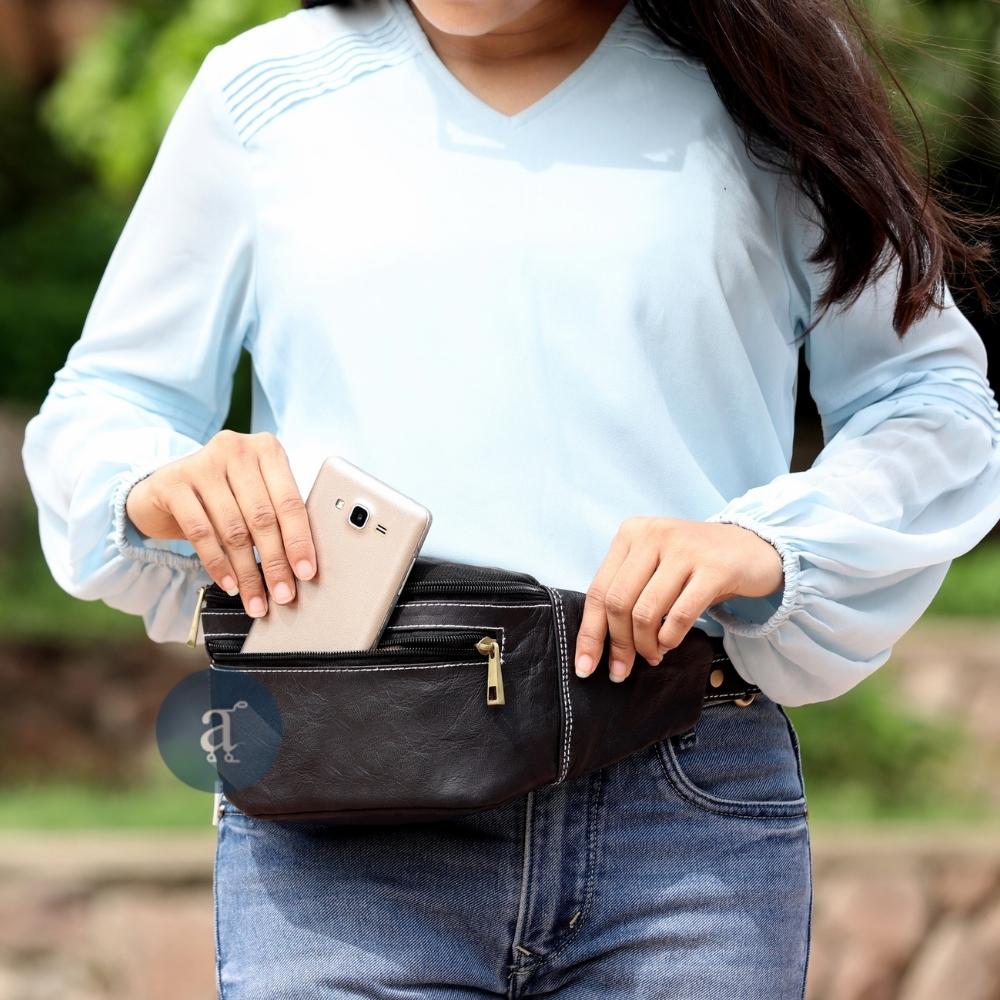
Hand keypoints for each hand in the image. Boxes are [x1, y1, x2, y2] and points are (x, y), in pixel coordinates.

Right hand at [125, 430, 315, 618]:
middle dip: (275, 562)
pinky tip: (229, 584)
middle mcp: (236, 449)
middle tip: (283, 593)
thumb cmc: (222, 494)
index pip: (290, 500)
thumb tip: (300, 565)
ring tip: (256, 598)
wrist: (164, 488)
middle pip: (262, 517)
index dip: (299, 540)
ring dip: (248, 571)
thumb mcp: (254, 495)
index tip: (306, 572)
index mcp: (266, 449)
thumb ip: (277, 517)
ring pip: (233, 529)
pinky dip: (218, 564)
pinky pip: (200, 532)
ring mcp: (202, 463)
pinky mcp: (173, 484)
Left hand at [574, 517, 783, 681]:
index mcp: (631, 533)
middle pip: (618, 603)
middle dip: (618, 645)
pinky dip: (669, 638)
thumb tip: (602, 642)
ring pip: (646, 612)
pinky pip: (680, 615)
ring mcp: (684, 549)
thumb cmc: (696, 563)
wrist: (753, 547)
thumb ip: (628, 590)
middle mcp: (653, 535)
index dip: (590, 633)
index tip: (585, 666)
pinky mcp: (714, 568)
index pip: (599, 590)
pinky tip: (669, 645)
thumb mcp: (655, 564)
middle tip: (622, 670)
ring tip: (652, 656)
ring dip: (645, 645)